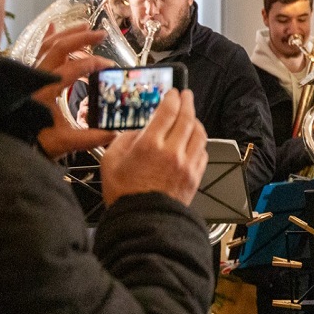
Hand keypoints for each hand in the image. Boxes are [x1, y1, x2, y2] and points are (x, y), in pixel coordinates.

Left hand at [32, 23, 116, 159]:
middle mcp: (35, 78)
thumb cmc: (34, 141)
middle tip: (101, 34)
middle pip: (58, 48)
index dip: (94, 64)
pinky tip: (53, 26)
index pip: (73, 68)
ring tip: (86, 26)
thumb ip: (89, 137)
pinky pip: (36, 51)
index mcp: (45, 90)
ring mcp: (29, 74)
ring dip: (67, 34)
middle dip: (81, 38)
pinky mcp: (27, 76)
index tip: (111, 67)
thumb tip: (115, 133)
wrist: (7, 144)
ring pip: (47, 46)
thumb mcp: (63, 142)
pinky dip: (46, 38)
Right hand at [99, 89, 207, 206]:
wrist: (142, 221)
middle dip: (187, 102)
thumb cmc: (123, 193)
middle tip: (186, 95)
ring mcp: (187, 164)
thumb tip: (139, 131)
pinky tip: (192, 141)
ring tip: (190, 117)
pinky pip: (202, 152)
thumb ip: (124, 140)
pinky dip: (198, 142)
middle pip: (187, 118)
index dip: (172, 98)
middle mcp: (172, 151)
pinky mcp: (195, 176)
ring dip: (195, 121)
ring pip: (199, 133)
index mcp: (149, 145)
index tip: (173, 92)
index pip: (167, 111)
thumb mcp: (110, 161)